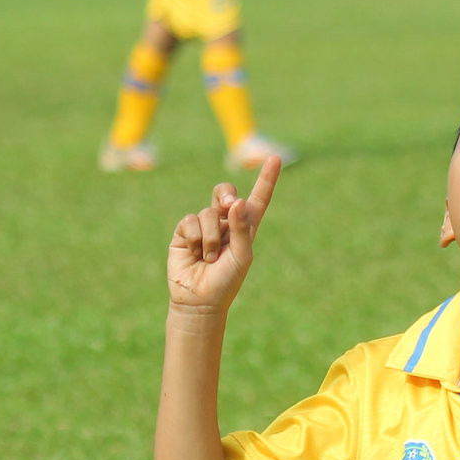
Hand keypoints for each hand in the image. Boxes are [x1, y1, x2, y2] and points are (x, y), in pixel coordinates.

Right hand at [168, 157, 281, 313]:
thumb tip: (236, 201)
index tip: (275, 158)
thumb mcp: (241, 256)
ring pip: (208, 212)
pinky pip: (191, 221)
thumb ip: (242, 229)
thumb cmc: (226, 282)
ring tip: (210, 258)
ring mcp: (204, 226)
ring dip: (211, 237)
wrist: (200, 300)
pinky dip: (197, 238)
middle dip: (225, 194)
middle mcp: (225, 223)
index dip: (266, 179)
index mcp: (245, 228)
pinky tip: (196, 253)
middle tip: (227, 204)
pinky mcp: (185, 232)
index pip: (257, 199)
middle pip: (225, 193)